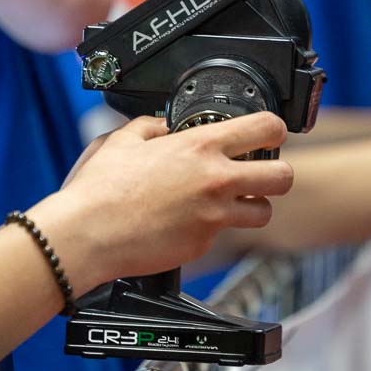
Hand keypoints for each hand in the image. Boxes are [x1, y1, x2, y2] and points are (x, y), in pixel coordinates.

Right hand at [35, 113, 291, 290]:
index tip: (269, 133)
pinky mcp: (203, 244)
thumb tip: (162, 126)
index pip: (265, 128)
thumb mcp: (122, 139)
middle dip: (277, 173)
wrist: (88, 234)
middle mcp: (215, 180)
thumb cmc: (100, 188)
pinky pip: (224, 235)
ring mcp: (213, 216)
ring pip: (264, 212)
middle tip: (261, 173)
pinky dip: (212, 228)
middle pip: (282, 176)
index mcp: (199, 146)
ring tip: (231, 202)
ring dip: (252, 206)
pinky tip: (187, 222)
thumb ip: (150, 127)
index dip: (274, 129)